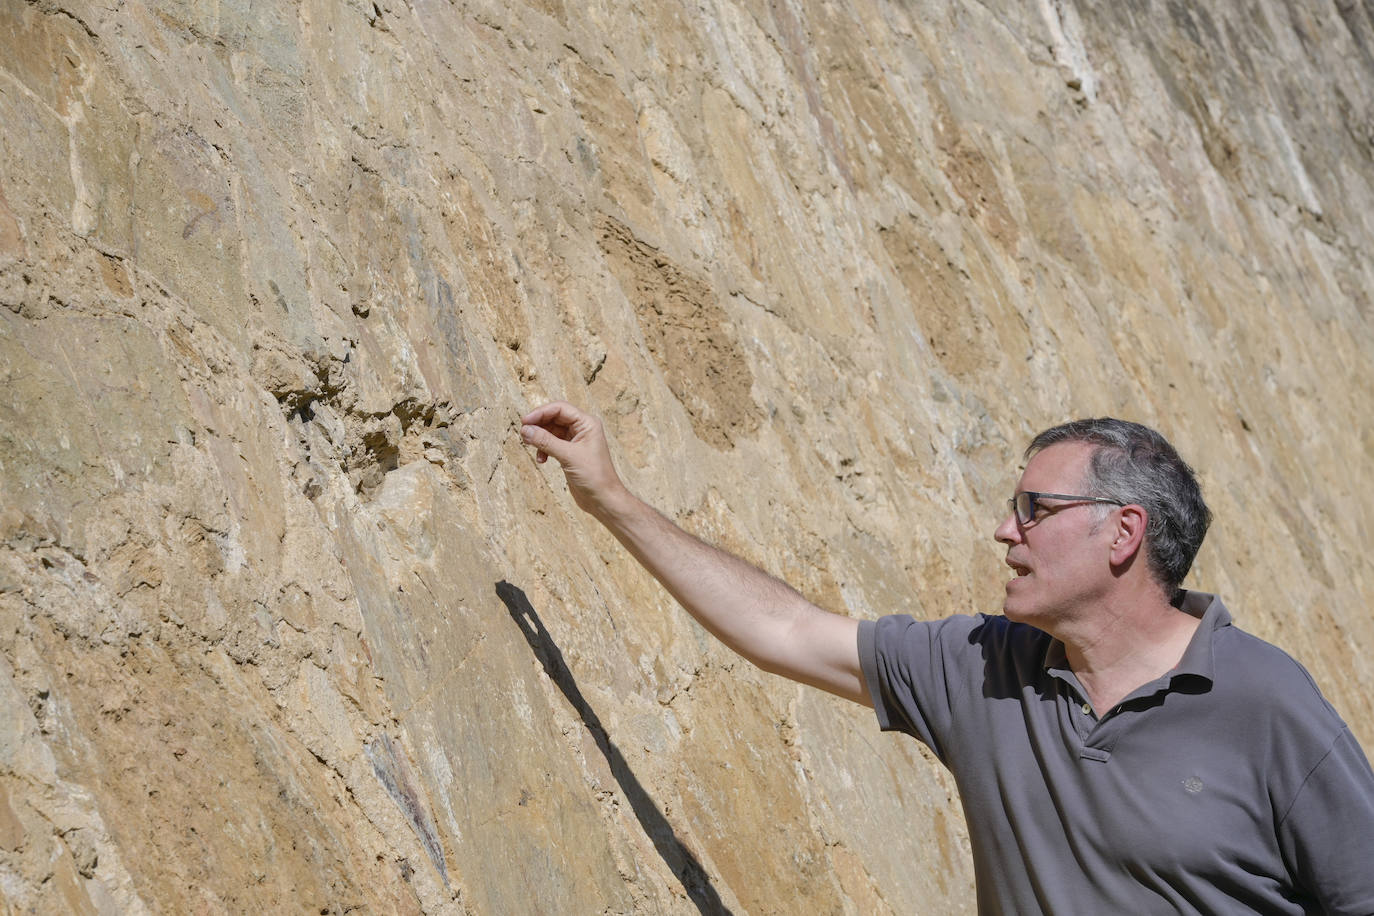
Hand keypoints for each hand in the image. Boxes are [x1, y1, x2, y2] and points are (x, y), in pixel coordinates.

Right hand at [520, 401, 630, 516]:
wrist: (603, 499)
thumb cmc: (594, 476)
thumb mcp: (568, 456)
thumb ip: (546, 441)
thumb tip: (526, 430)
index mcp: (587, 423)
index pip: (560, 409)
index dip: (541, 412)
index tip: (525, 421)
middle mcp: (582, 429)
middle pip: (554, 418)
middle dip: (538, 425)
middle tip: (524, 433)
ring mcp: (576, 441)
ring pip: (552, 431)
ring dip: (540, 438)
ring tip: (530, 446)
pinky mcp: (570, 453)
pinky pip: (552, 443)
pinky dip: (544, 449)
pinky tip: (541, 460)